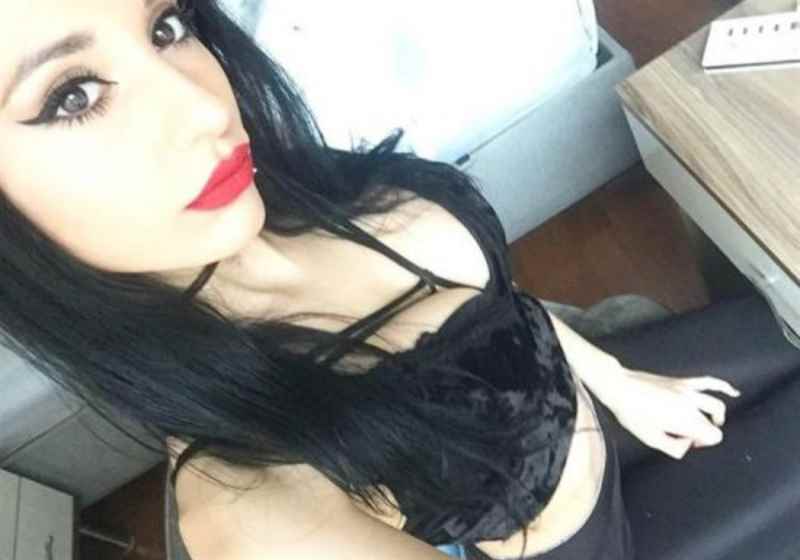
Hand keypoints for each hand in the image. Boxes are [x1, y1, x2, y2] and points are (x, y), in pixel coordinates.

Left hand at [606, 369, 740, 459]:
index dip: (704, 442)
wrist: (620, 387)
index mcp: (685, 420)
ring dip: (717, 416)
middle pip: (713, 423)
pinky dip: (723, 386)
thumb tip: (687, 443)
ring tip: (712, 422)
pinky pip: (708, 382)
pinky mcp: (681, 381)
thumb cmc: (632, 414)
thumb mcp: (650, 439)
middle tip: (689, 435)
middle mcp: (691, 404)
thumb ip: (674, 448)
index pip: (713, 435)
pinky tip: (733, 392)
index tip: (688, 442)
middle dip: (706, 432)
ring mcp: (688, 391)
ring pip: (717, 404)